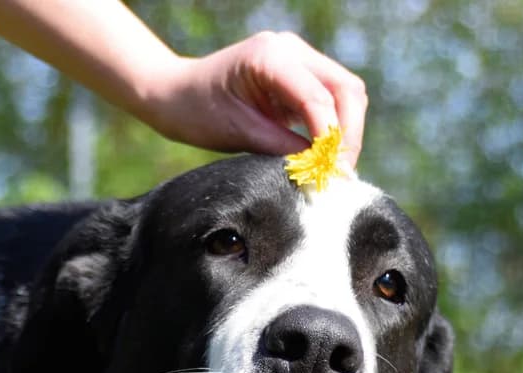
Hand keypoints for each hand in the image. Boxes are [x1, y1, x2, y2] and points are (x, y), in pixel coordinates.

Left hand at [134, 32, 366, 167]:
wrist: (174, 94)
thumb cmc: (196, 111)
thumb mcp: (238, 133)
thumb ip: (282, 148)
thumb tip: (320, 168)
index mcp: (270, 57)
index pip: (320, 99)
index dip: (333, 139)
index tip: (334, 174)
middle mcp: (290, 49)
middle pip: (345, 89)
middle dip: (347, 134)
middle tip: (341, 173)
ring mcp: (297, 57)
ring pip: (344, 92)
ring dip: (344, 130)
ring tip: (334, 167)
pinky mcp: (298, 72)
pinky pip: (330, 97)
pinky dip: (332, 126)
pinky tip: (325, 154)